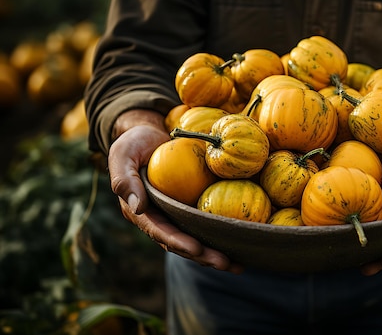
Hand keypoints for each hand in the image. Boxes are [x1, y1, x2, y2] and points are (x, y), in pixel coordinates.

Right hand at [108, 110, 242, 272]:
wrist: (149, 133)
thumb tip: (138, 207)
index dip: (178, 242)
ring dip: (215, 253)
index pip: (160, 231)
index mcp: (141, 212)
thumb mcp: (123, 155)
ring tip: (238, 264)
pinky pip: (206, 221)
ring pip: (196, 238)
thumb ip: (125, 180)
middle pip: (181, 243)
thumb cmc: (134, 143)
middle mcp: (159, 218)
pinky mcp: (190, 205)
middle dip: (202, 256)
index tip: (196, 249)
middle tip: (225, 264)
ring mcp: (176, 214)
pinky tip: (241, 240)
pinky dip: (221, 232)